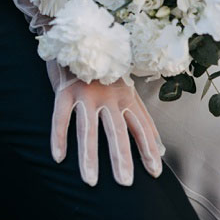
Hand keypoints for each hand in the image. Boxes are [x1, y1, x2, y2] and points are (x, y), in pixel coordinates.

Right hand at [47, 62, 164, 186]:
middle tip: (125, 182)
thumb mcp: (126, 89)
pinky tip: (58, 158)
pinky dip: (58, 137)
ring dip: (89, 156)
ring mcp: (86, 94)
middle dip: (122, 158)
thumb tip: (161, 147)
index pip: (141, 126)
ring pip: (88, 129)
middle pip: (117, 131)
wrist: (79, 37)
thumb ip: (140, 117)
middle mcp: (109, 96)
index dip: (148, 148)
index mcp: (126, 96)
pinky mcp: (64, 91)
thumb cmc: (104, 71)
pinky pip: (61, 117)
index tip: (155, 171)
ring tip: (90, 181)